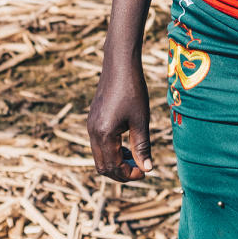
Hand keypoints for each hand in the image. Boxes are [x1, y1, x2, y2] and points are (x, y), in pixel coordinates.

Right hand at [87, 59, 153, 181]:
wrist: (120, 64)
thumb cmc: (133, 90)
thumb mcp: (141, 120)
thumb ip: (142, 147)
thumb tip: (147, 169)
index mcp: (104, 134)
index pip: (113, 167)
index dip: (129, 174)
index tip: (145, 171)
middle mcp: (92, 132)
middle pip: (102, 166)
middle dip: (120, 172)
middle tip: (140, 168)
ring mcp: (90, 125)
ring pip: (99, 156)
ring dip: (116, 161)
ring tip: (135, 156)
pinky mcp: (93, 119)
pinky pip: (98, 144)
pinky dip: (111, 150)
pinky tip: (126, 142)